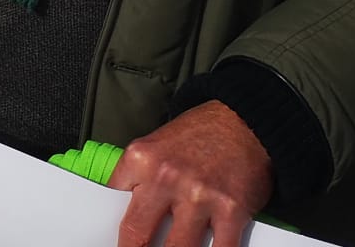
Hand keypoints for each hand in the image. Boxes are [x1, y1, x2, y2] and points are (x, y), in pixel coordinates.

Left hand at [110, 100, 273, 246]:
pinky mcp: (231, 209)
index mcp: (140, 159)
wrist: (243, 121)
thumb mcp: (154, 148)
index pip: (112, 204)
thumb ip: (138, 180)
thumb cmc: (197, 136)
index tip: (115, 243)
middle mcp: (166, 176)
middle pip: (137, 235)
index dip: (112, 231)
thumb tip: (124, 216)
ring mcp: (199, 195)